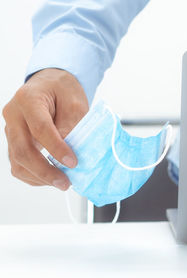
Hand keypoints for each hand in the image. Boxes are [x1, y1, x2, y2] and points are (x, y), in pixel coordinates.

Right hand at [2, 68, 88, 189]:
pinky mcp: (14, 141)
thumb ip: (72, 123)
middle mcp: (13, 115)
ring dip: (39, 176)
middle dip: (44, 170)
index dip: (56, 148)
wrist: (49, 84)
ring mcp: (10, 129)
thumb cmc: (62, 90)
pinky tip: (51, 178)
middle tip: (65, 183)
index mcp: (28, 99)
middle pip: (22, 149)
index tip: (73, 162)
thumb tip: (69, 149)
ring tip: (62, 182)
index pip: (40, 128)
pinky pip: (18, 163)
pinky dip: (34, 175)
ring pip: (17, 160)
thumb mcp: (74, 101)